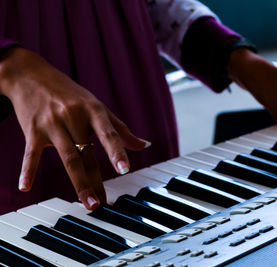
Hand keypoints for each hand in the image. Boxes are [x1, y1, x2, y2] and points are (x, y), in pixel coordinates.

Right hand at [0, 47, 149, 209]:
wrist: (31, 74)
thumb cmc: (69, 93)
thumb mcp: (96, 106)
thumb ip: (120, 129)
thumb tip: (145, 145)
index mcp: (93, 110)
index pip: (109, 134)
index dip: (117, 152)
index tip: (125, 170)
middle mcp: (74, 116)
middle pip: (87, 154)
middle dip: (96, 180)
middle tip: (102, 203)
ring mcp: (53, 123)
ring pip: (68, 157)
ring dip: (78, 182)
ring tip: (88, 203)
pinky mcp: (33, 129)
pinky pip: (31, 153)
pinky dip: (28, 170)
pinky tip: (26, 187)